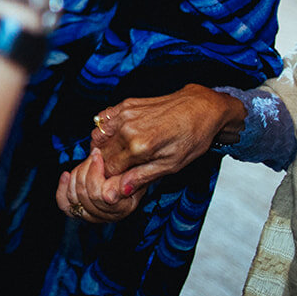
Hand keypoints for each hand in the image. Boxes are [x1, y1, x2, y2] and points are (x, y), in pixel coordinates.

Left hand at [57, 148, 144, 222]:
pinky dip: (62, 188)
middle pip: (85, 195)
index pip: (100, 196)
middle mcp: (109, 216)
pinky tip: (66, 175)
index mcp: (124, 208)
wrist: (129, 173)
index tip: (97, 154)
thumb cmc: (134, 170)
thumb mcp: (138, 171)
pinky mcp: (81, 212)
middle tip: (93, 154)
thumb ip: (130, 181)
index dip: (95, 172)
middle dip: (85, 169)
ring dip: (76, 175)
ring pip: (74, 198)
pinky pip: (65, 205)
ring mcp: (94, 215)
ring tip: (86, 162)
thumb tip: (109, 196)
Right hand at [90, 86, 239, 191]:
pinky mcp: (124, 104)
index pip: (109, 168)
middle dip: (106, 164)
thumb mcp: (172, 165)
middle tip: (122, 168)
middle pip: (100, 153)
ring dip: (103, 148)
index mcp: (138, 147)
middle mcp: (126, 129)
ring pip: (97, 136)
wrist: (199, 108)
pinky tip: (118, 137)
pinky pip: (102, 120)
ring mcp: (123, 114)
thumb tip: (119, 191)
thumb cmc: (190, 138)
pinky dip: (104, 131)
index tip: (120, 180)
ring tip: (119, 154)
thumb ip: (142, 177)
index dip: (112, 177)